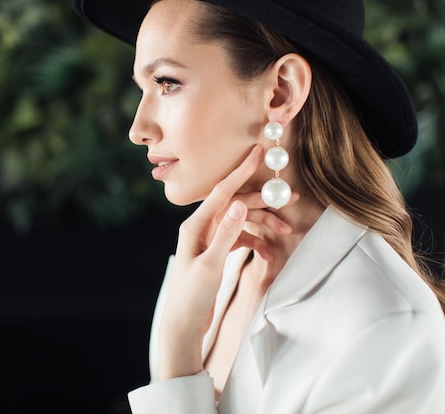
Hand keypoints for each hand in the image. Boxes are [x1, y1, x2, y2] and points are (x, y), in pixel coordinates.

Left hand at [158, 145, 297, 379]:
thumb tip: (241, 204)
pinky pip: (239, 238)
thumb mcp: (211, 265)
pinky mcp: (216, 251)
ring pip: (241, 221)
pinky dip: (255, 242)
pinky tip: (269, 253)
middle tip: (292, 198)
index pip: (222, 192)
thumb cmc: (192, 296)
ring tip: (286, 231)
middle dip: (264, 202)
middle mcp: (201, 227)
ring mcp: (209, 239)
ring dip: (263, 224)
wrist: (183, 324)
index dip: (242, 171)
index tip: (258, 151)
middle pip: (236, 205)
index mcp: (195, 225)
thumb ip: (226, 234)